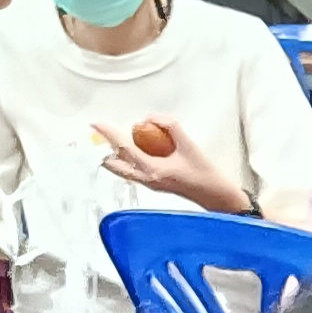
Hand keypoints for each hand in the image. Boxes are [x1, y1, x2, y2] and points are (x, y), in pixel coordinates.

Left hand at [94, 119, 248, 216]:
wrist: (214, 194)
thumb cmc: (204, 173)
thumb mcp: (189, 144)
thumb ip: (170, 126)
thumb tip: (150, 118)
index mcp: (153, 170)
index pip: (124, 149)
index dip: (108, 134)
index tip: (97, 124)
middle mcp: (146, 179)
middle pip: (115, 164)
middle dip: (105, 148)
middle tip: (102, 133)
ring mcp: (148, 184)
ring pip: (121, 170)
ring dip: (115, 155)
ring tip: (115, 140)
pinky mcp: (153, 184)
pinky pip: (131, 172)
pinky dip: (126, 160)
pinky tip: (132, 151)